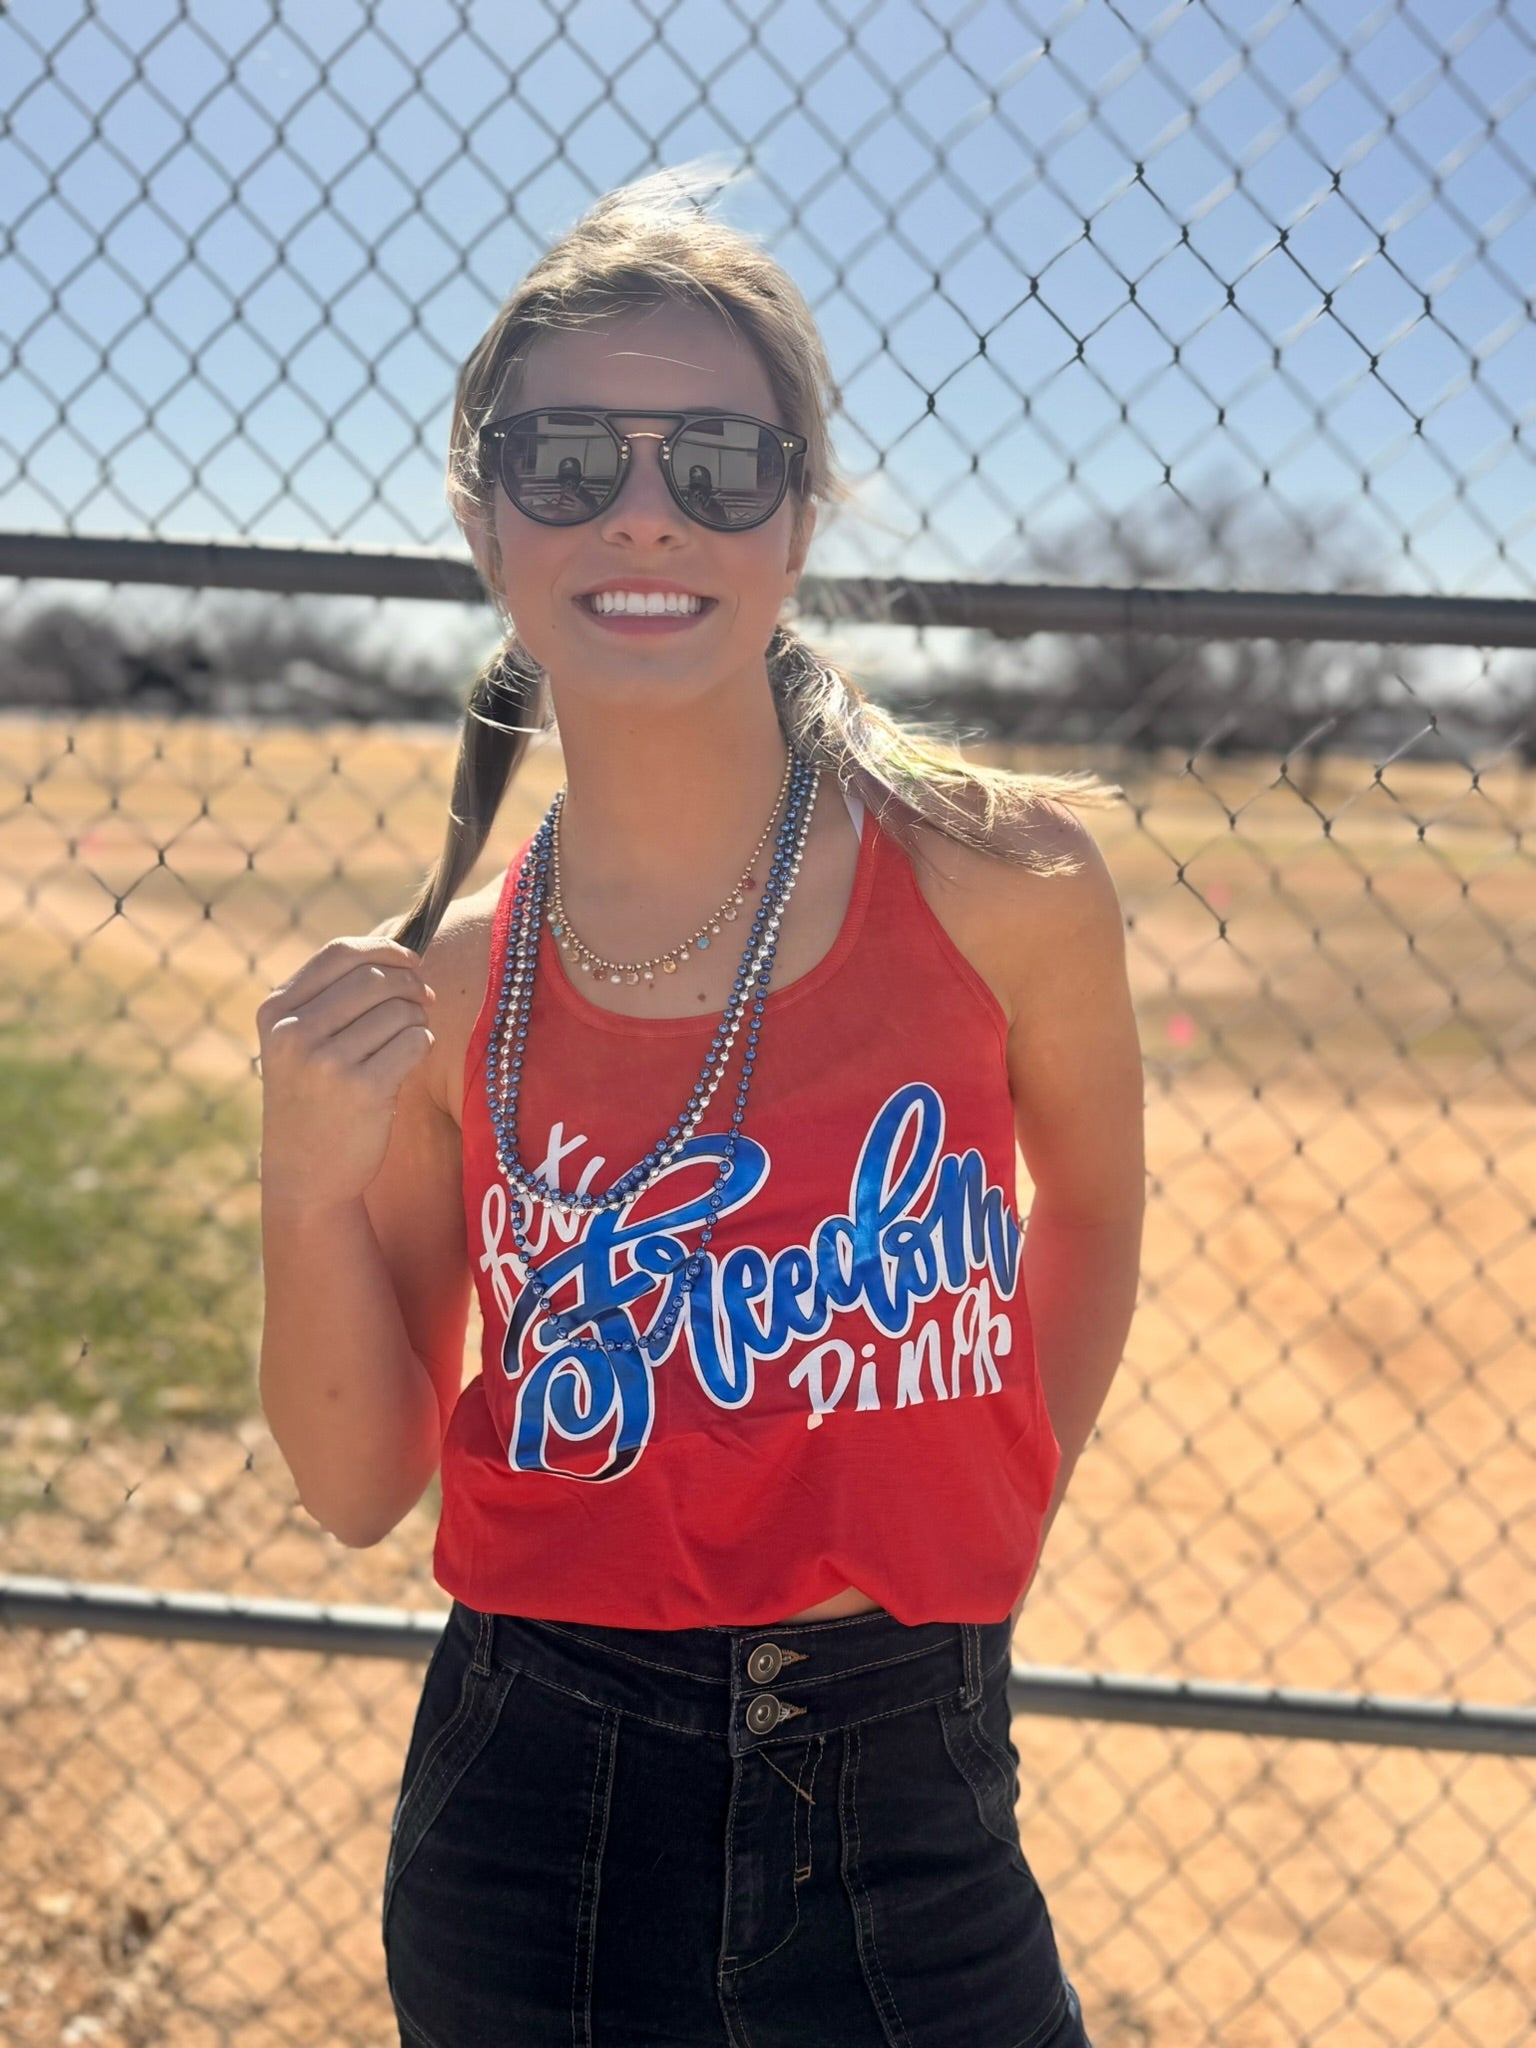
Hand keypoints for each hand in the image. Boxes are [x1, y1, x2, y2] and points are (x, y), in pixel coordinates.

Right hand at [257, 937, 436, 1213]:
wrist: (304, 1175)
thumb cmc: (313, 1099)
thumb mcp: (299, 1043)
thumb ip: (333, 997)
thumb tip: (401, 953)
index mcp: (276, 1011)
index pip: (340, 952)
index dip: (385, 947)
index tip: (412, 960)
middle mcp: (294, 1032)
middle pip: (374, 977)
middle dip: (410, 982)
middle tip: (425, 997)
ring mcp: (326, 1062)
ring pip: (399, 1009)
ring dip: (418, 1016)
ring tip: (411, 1034)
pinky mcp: (362, 1089)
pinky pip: (414, 1041)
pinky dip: (422, 1042)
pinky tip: (410, 1058)